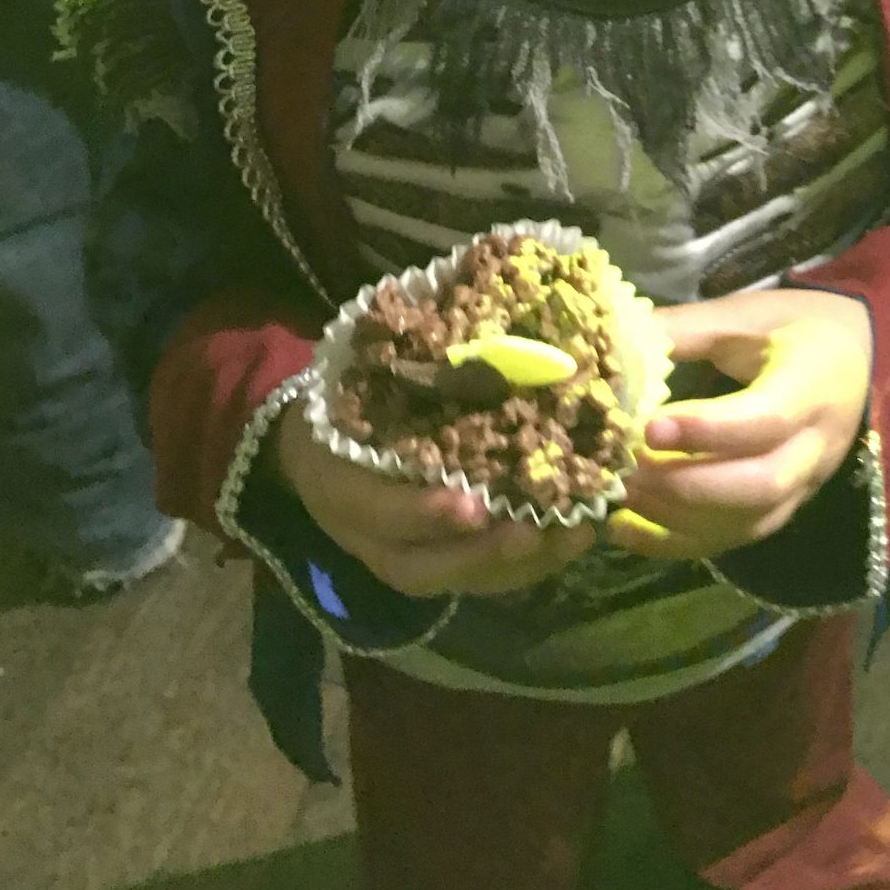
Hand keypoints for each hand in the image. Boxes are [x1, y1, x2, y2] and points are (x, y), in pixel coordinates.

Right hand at [270, 404, 595, 597]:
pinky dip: (530, 561)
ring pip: (459, 578)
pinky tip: (573, 534)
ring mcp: (403, 556)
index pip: (376, 510)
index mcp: (338, 487)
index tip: (472, 505)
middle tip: (534, 531)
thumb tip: (460, 310)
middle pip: (424, 567)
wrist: (316, 453)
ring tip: (573, 533)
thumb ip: (400, 372)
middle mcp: (369, 538)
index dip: (423, 513)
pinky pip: (482, 576)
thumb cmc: (344, 408)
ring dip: (519, 562)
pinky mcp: (437, 561)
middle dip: (483, 553)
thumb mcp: (351, 389)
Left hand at [605, 286, 872, 563]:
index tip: (647, 427)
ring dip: (677, 516)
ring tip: (620, 495)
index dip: (705, 430)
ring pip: (747, 521)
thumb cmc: (797, 328)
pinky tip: (627, 529)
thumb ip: (685, 330)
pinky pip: (737, 538)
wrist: (858, 357)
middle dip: (685, 483)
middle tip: (625, 467)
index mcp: (811, 386)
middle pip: (760, 486)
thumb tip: (611, 340)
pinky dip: (679, 542)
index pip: (764, 421)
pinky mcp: (786, 508)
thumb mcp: (746, 314)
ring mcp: (804, 484)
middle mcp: (814, 446)